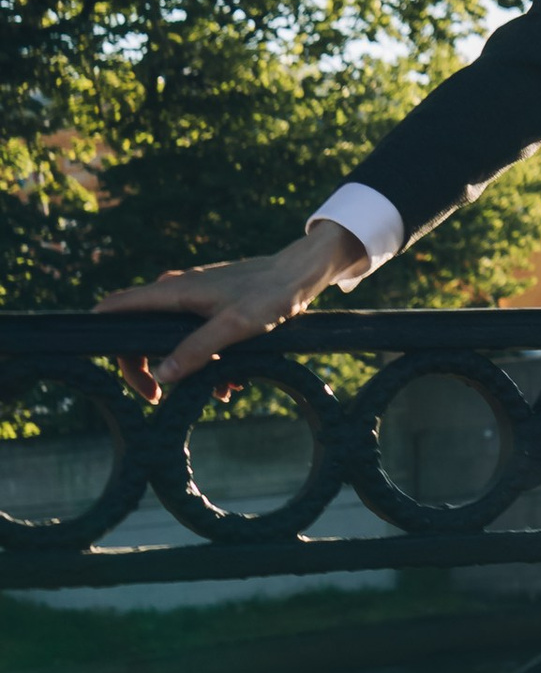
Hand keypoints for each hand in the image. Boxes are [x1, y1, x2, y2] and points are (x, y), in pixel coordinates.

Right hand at [98, 224, 364, 402]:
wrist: (301, 273)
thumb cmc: (269, 294)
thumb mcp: (234, 327)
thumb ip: (197, 349)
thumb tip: (163, 375)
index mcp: (171, 292)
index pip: (115, 310)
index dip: (107, 341)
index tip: (124, 377)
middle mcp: (175, 291)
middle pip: (139, 331)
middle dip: (148, 367)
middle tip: (158, 399)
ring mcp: (193, 298)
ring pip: (172, 338)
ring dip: (187, 368)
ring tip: (218, 392)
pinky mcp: (211, 306)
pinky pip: (196, 337)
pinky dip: (208, 359)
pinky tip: (233, 379)